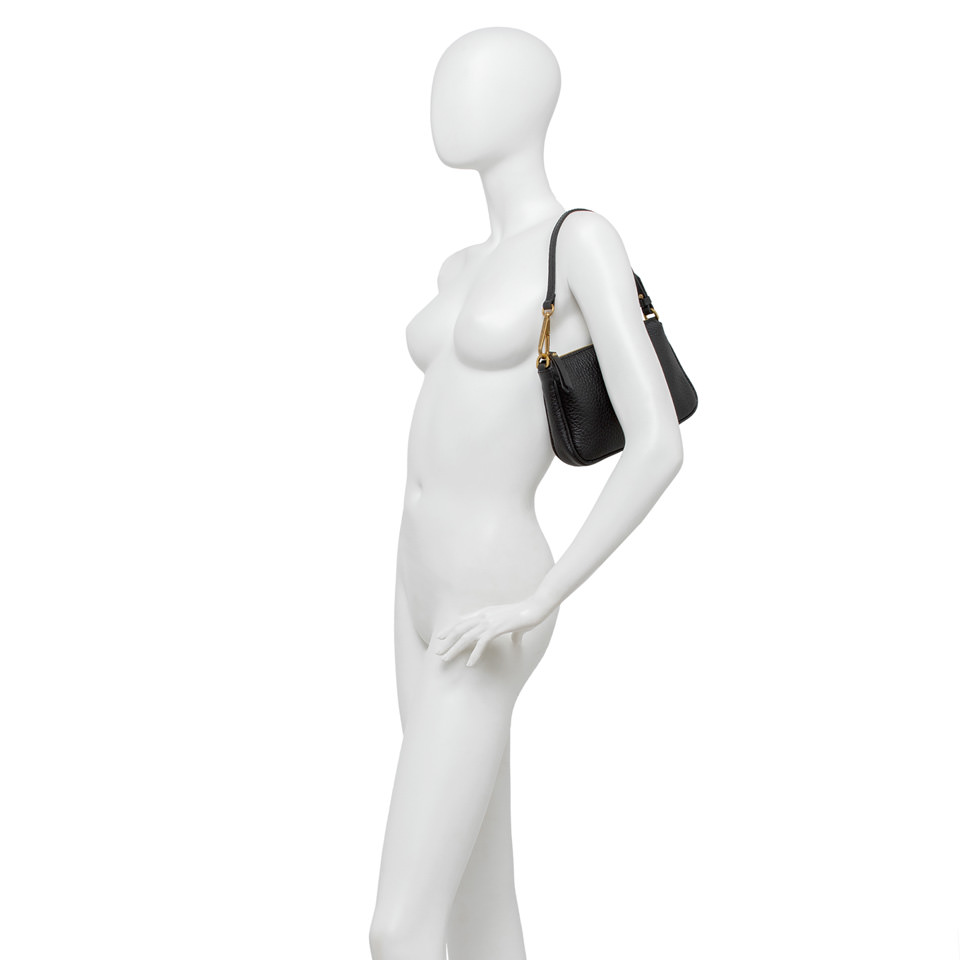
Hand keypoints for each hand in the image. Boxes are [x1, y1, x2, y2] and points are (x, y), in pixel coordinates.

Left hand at [428, 596, 555, 666]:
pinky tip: (470, 664)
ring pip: (466, 637)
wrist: (535, 608)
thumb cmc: (527, 615)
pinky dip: (474, 654)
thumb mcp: (515, 625)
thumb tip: (516, 641)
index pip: (462, 620)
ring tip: (446, 659)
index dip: (450, 629)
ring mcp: (489, 621)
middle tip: (438, 653)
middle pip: (459, 629)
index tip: (441, 637)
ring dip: (454, 649)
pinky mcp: (497, 628)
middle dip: (447, 642)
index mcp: (484, 612)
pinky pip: (481, 643)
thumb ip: (512, 633)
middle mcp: (483, 616)